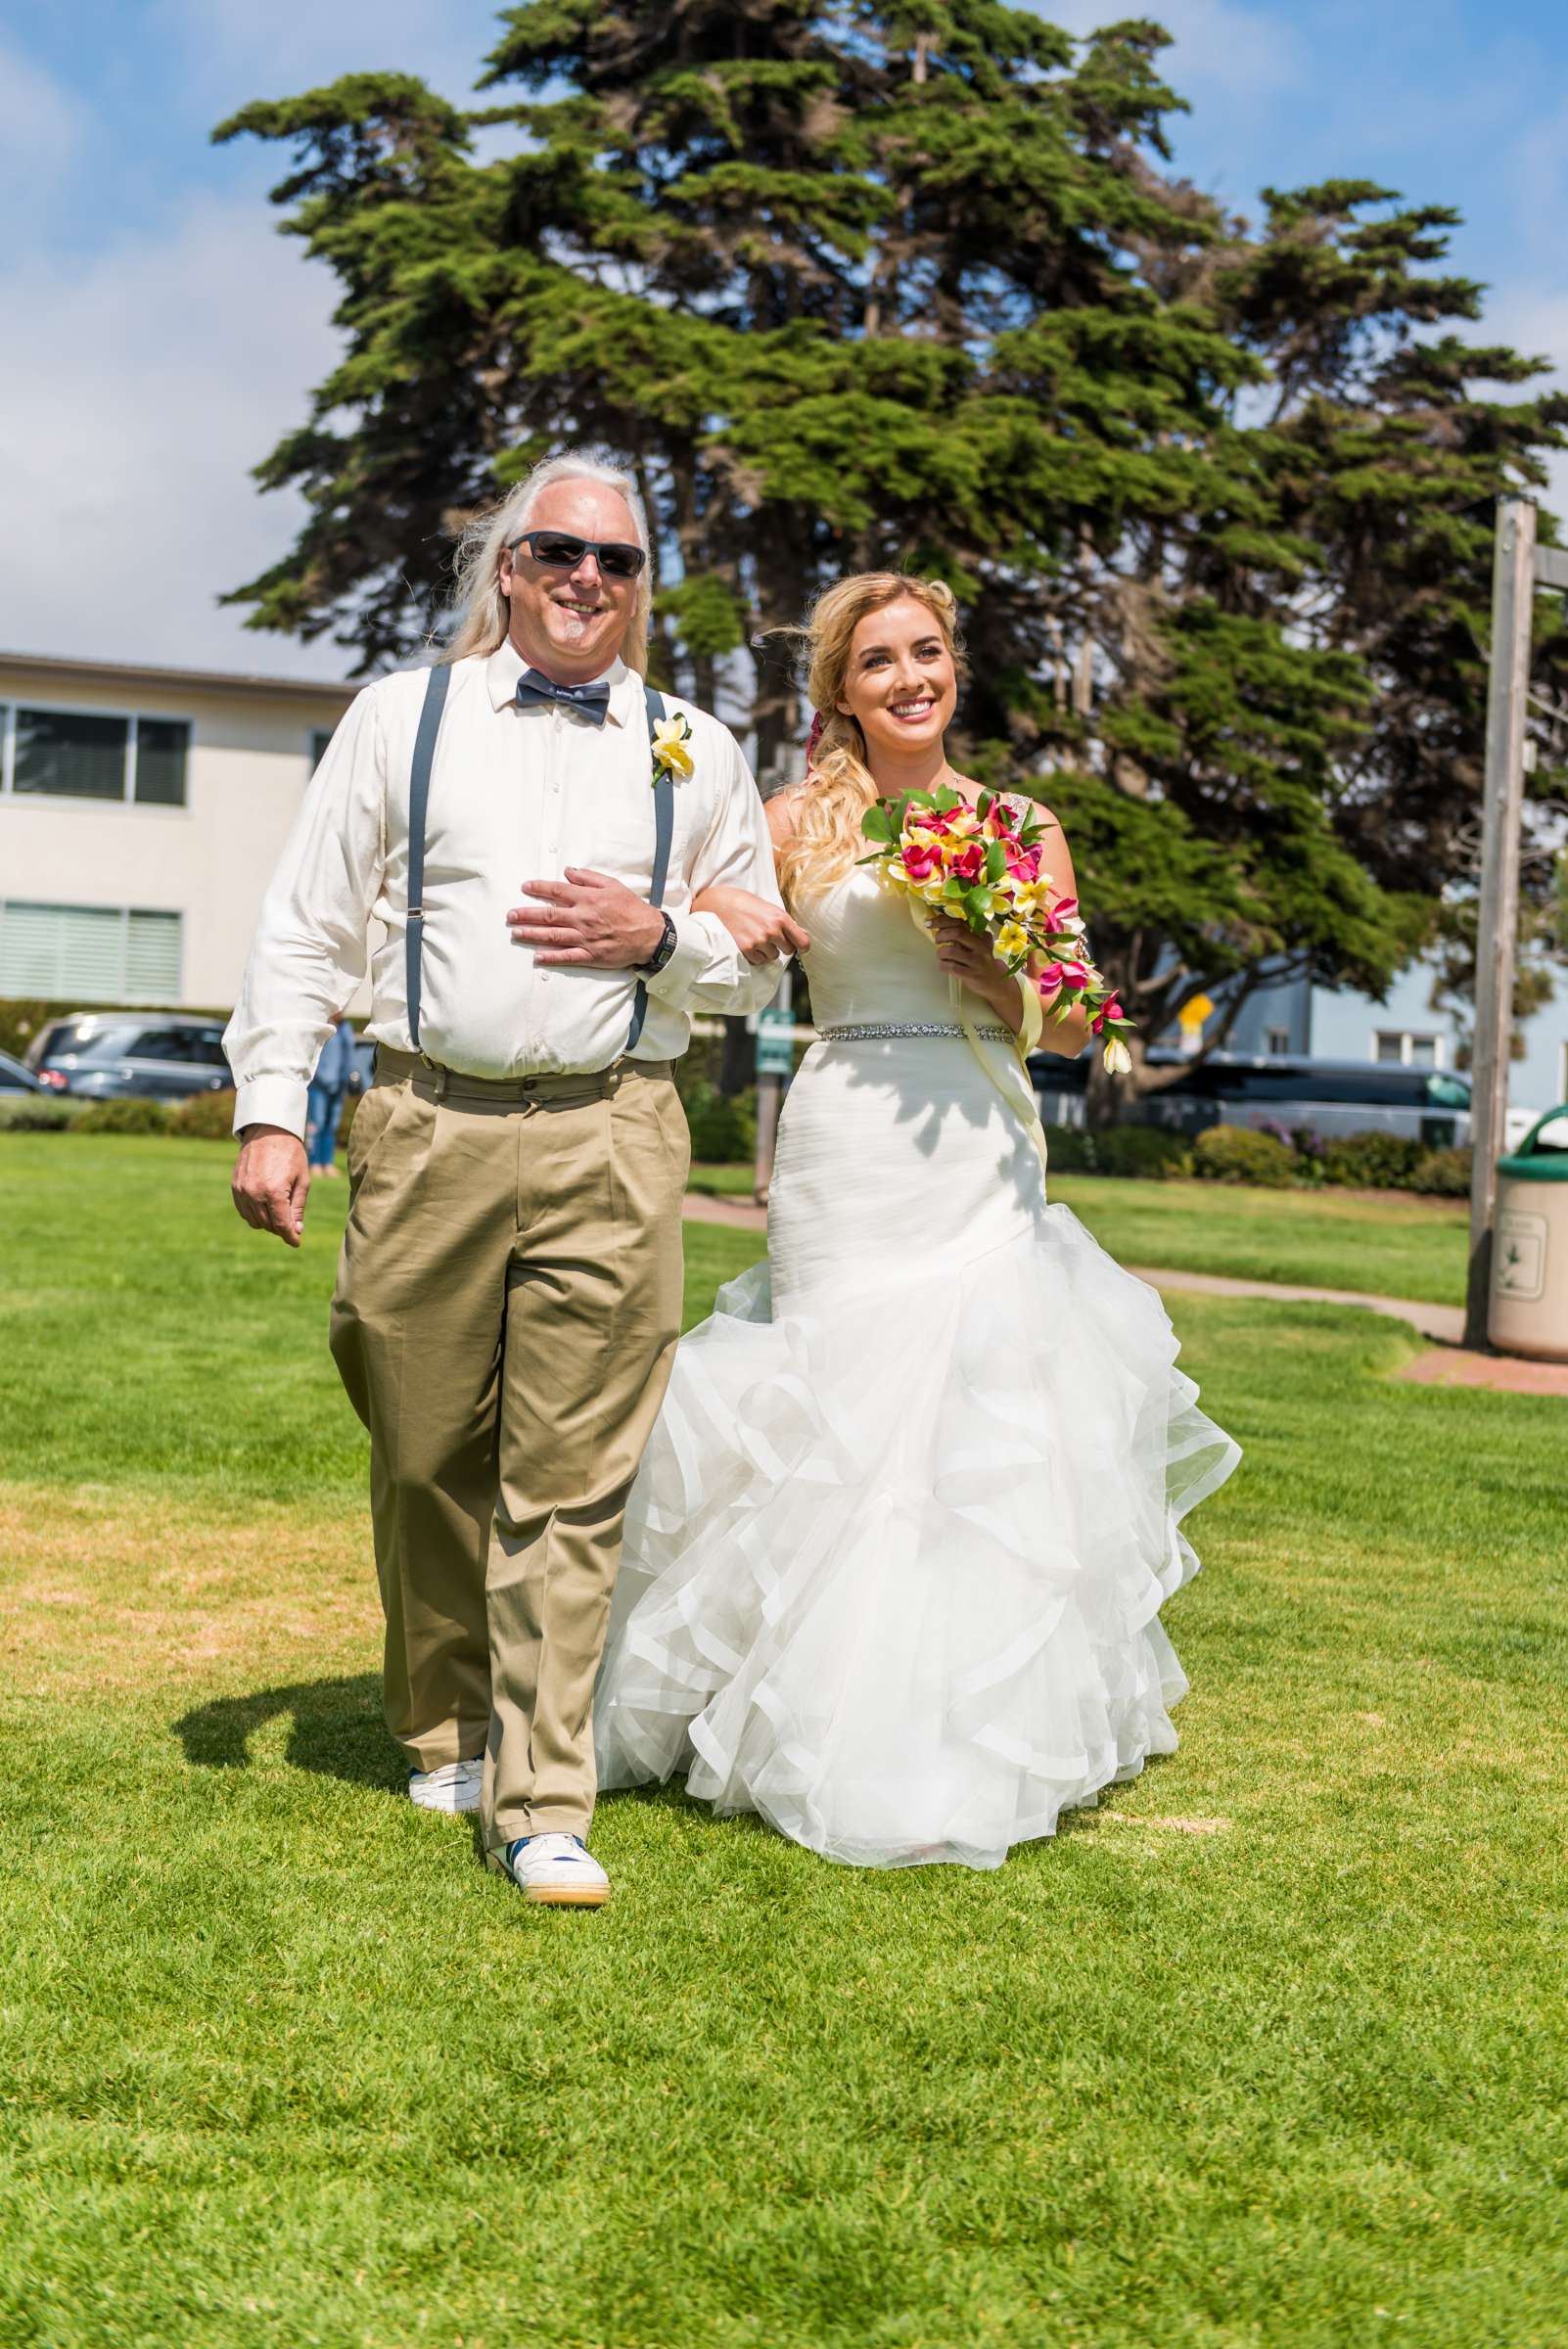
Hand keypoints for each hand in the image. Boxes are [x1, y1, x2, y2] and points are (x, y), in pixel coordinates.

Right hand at [232, 1126, 309, 1247]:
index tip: (296, 1242)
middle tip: (291, 1224)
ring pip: (254, 1221)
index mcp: (274, 1192)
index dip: (290, 1237)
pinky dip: (254, 1215)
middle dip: (281, 1228)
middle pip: (268, 1225)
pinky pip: (243, 1211)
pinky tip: (265, 1209)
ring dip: (267, 1223)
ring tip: (279, 1215)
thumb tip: (296, 1230)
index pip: (281, 1225)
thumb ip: (298, 1207)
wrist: (268, 1131)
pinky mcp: (235, 1187)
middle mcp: (254, 1193)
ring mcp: (242, 1190)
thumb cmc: (291, 1154)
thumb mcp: (302, 1180)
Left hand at [506, 870, 665, 966]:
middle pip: (548, 915)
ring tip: (515, 933)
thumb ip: (589, 877)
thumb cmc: (632, 908)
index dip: (539, 888)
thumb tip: (568, 871)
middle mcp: (582, 918)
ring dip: (531, 934)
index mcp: (588, 899)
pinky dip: (551, 957)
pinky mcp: (590, 955)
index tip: (524, 887)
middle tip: (510, 915)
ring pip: (552, 936)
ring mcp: (585, 938)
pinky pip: (566, 956)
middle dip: (526, 914)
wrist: (650, 934)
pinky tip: (537, 957)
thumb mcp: (613, 885)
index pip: (557, 891)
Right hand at [689, 884, 810, 965]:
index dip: (802, 946)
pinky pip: (758, 961)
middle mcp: (772, 931)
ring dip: (766, 951)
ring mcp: (759, 942)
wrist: (716, 903)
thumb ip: (782, 922)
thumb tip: (799, 936)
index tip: (800, 948)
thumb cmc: (741, 902)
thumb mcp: (767, 907)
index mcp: (780, 918)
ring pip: (772, 957)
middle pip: (788, 951)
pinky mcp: (746, 950)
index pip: (803, 941)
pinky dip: (754, 955)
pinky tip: (746, 942)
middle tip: (768, 937)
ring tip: (754, 937)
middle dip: (780, 946)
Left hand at [929, 915, 1019, 1032]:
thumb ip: (965, 935)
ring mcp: (976, 961)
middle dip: (941, 935)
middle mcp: (980, 946)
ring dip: (941, 952)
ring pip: (951, 951)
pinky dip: (943, 965)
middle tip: (937, 940)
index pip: (960, 922)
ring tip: (942, 956)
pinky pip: (951, 967)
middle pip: (956, 934)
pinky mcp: (972, 974)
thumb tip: (940, 926)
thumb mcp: (978, 945)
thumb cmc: (982, 961)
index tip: (929, 923)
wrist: (997, 982)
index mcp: (980, 935)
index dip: (942, 921)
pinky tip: (944, 966)